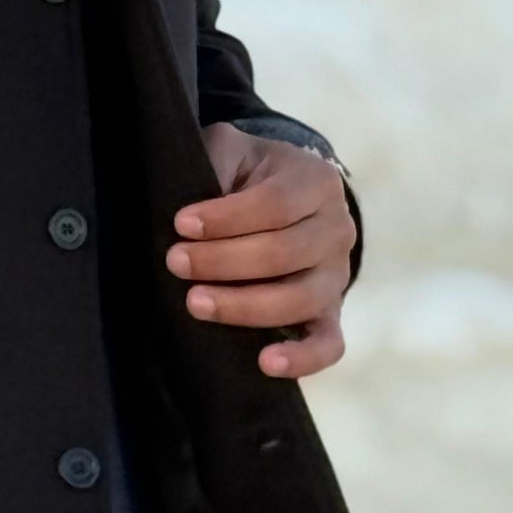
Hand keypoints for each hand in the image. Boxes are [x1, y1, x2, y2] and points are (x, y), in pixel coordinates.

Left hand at [164, 124, 356, 379]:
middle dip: (224, 261)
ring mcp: (336, 275)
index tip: (181, 223)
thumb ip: (216, 162)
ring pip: (300, 298)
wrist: (284, 198)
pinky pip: (328, 343)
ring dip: (244, 305)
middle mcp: (337, 229)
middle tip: (176, 262)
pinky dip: (302, 358)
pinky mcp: (330, 314)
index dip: (227, 217)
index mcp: (315, 182)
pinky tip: (265, 362)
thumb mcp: (232, 151)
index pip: (275, 203)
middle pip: (285, 253)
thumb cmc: (248, 174)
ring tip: (195, 303)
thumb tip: (190, 210)